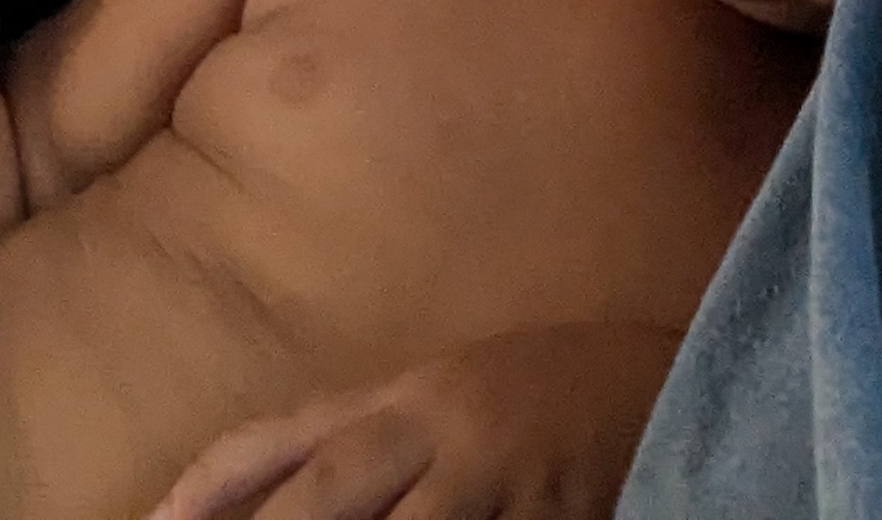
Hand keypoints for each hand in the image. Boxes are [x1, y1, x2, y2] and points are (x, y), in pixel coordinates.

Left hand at [146, 323, 679, 519]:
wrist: (667, 383)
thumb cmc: (534, 402)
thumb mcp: (436, 409)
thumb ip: (350, 443)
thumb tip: (228, 497)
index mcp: (404, 400)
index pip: (285, 442)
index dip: (214, 488)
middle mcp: (440, 432)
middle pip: (331, 493)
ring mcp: (498, 480)